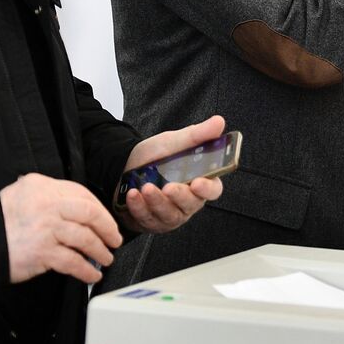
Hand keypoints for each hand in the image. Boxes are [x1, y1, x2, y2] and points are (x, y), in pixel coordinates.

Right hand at [0, 173, 121, 284]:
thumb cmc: (1, 219)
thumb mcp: (24, 192)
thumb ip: (49, 194)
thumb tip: (76, 205)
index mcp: (44, 187)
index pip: (82, 194)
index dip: (100, 210)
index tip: (106, 221)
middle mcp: (47, 204)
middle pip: (90, 213)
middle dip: (108, 228)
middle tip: (114, 239)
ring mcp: (46, 229)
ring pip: (85, 238)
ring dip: (100, 251)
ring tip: (105, 258)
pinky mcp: (42, 252)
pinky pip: (73, 262)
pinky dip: (86, 270)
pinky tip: (91, 274)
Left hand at [119, 115, 226, 233]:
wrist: (124, 166)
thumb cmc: (156, 156)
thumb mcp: (175, 141)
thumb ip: (198, 135)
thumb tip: (219, 121)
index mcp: (200, 181)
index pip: (213, 190)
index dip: (207, 188)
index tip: (197, 182)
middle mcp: (188, 202)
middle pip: (191, 205)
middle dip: (179, 196)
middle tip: (168, 187)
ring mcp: (171, 214)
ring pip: (169, 214)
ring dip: (156, 202)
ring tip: (145, 187)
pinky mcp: (152, 222)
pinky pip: (148, 219)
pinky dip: (139, 207)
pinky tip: (133, 195)